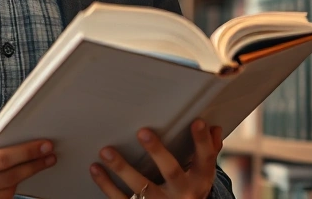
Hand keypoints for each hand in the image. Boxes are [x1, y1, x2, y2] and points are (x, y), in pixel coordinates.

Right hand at [0, 117, 56, 198]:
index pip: (0, 159)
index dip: (25, 152)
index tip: (43, 145)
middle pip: (9, 177)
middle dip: (33, 165)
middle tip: (50, 155)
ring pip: (7, 193)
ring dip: (24, 178)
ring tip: (36, 165)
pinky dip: (11, 191)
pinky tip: (17, 178)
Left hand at [89, 119, 223, 198]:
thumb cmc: (188, 190)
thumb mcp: (200, 176)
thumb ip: (206, 153)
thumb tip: (215, 128)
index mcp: (199, 181)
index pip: (205, 159)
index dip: (203, 141)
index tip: (198, 121)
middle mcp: (183, 194)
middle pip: (171, 171)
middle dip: (157, 152)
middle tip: (143, 131)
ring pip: (142, 188)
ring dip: (123, 169)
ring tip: (106, 151)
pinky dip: (106, 185)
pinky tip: (95, 168)